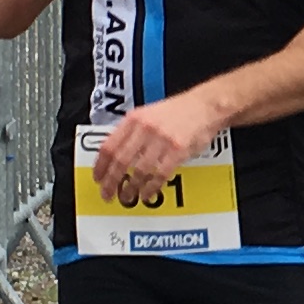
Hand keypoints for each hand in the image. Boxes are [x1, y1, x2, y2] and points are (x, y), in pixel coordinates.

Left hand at [88, 88, 222, 200]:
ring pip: (139, 170)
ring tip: (128, 196)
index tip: (98, 178)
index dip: (101, 166)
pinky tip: (147, 194)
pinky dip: (151, 188)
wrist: (205, 106)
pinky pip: (159, 175)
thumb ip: (132, 132)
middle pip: (120, 161)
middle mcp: (145, 128)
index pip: (109, 146)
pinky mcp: (177, 151)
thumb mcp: (148, 114)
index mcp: (134, 119)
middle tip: (108, 193)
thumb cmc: (178, 111)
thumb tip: (115, 155)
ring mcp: (161, 140)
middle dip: (111, 181)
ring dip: (131, 188)